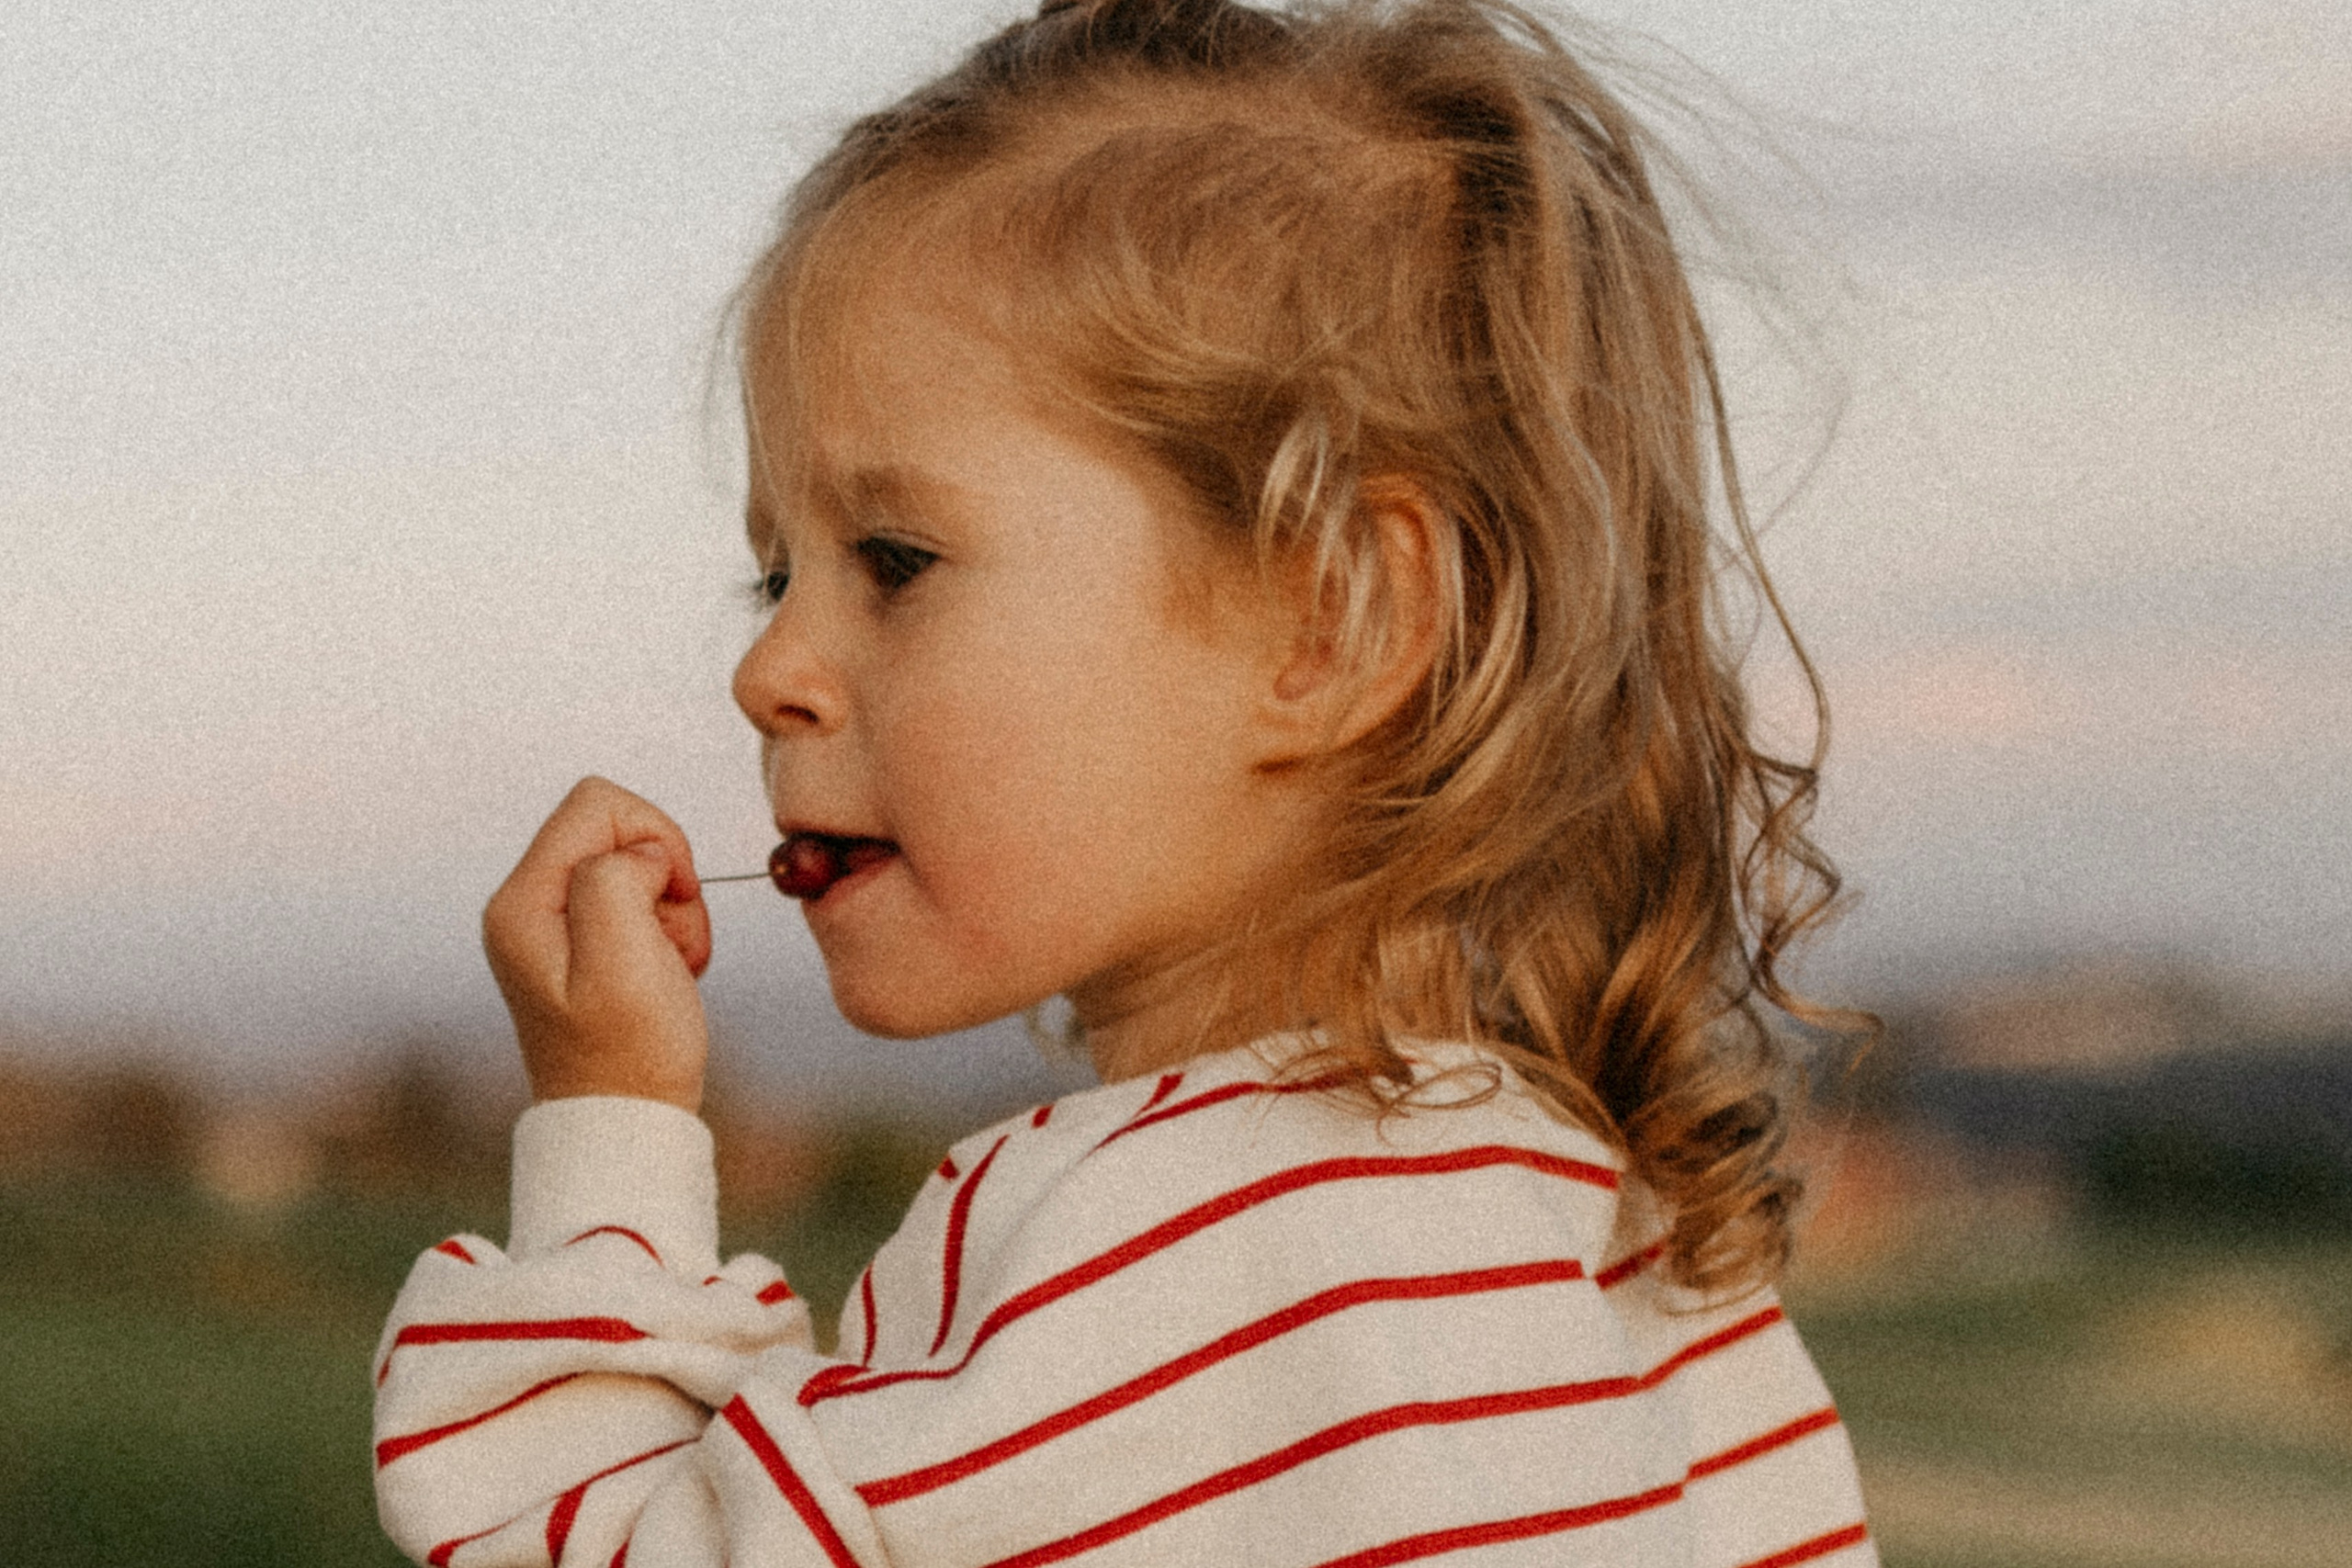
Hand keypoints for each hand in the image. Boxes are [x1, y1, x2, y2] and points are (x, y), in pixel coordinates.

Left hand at [483, 777, 712, 1110]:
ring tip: (671, 963)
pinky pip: (636, 898)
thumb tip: (638, 856)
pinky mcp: (580, 943)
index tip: (673, 898)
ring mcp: (550, 926)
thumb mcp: (623, 957)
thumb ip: (618, 876)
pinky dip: (667, 926)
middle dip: (665, 872)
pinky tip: (666, 970)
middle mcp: (525, 905)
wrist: (625, 1124)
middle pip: (615, 828)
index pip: (596, 805)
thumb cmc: (629, 1054)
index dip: (653, 837)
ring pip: (634, 863)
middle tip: (672, 936)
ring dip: (672, 906)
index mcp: (522, 902)